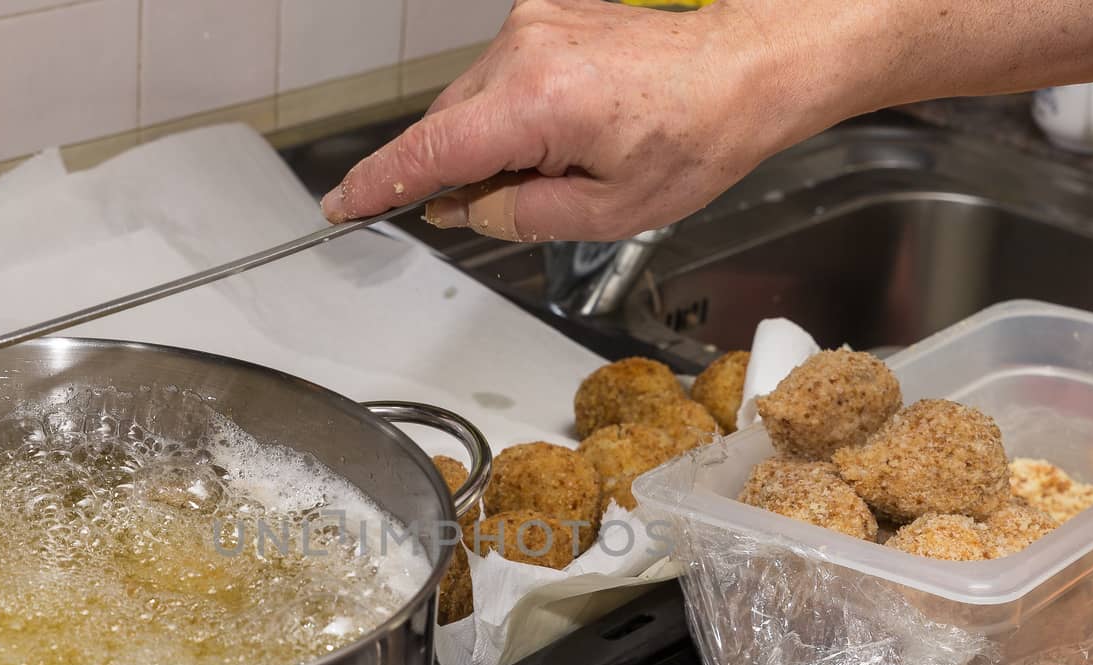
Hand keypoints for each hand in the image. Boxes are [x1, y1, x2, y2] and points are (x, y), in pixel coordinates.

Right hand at [320, 0, 1092, 241]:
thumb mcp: (611, 211)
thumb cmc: (700, 134)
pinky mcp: (547, 19)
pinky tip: (563, 138)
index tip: (341, 206)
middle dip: (457, 177)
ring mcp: (532, 28)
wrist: (751, 66)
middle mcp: (521, 52)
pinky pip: (500, 80)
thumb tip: (469, 211)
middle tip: (506, 210)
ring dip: (492, 147)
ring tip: (565, 168)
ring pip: (473, 105)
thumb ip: (521, 216)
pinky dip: (511, 118)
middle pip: (448, 129)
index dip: (377, 185)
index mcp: (535, 102)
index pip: (427, 151)